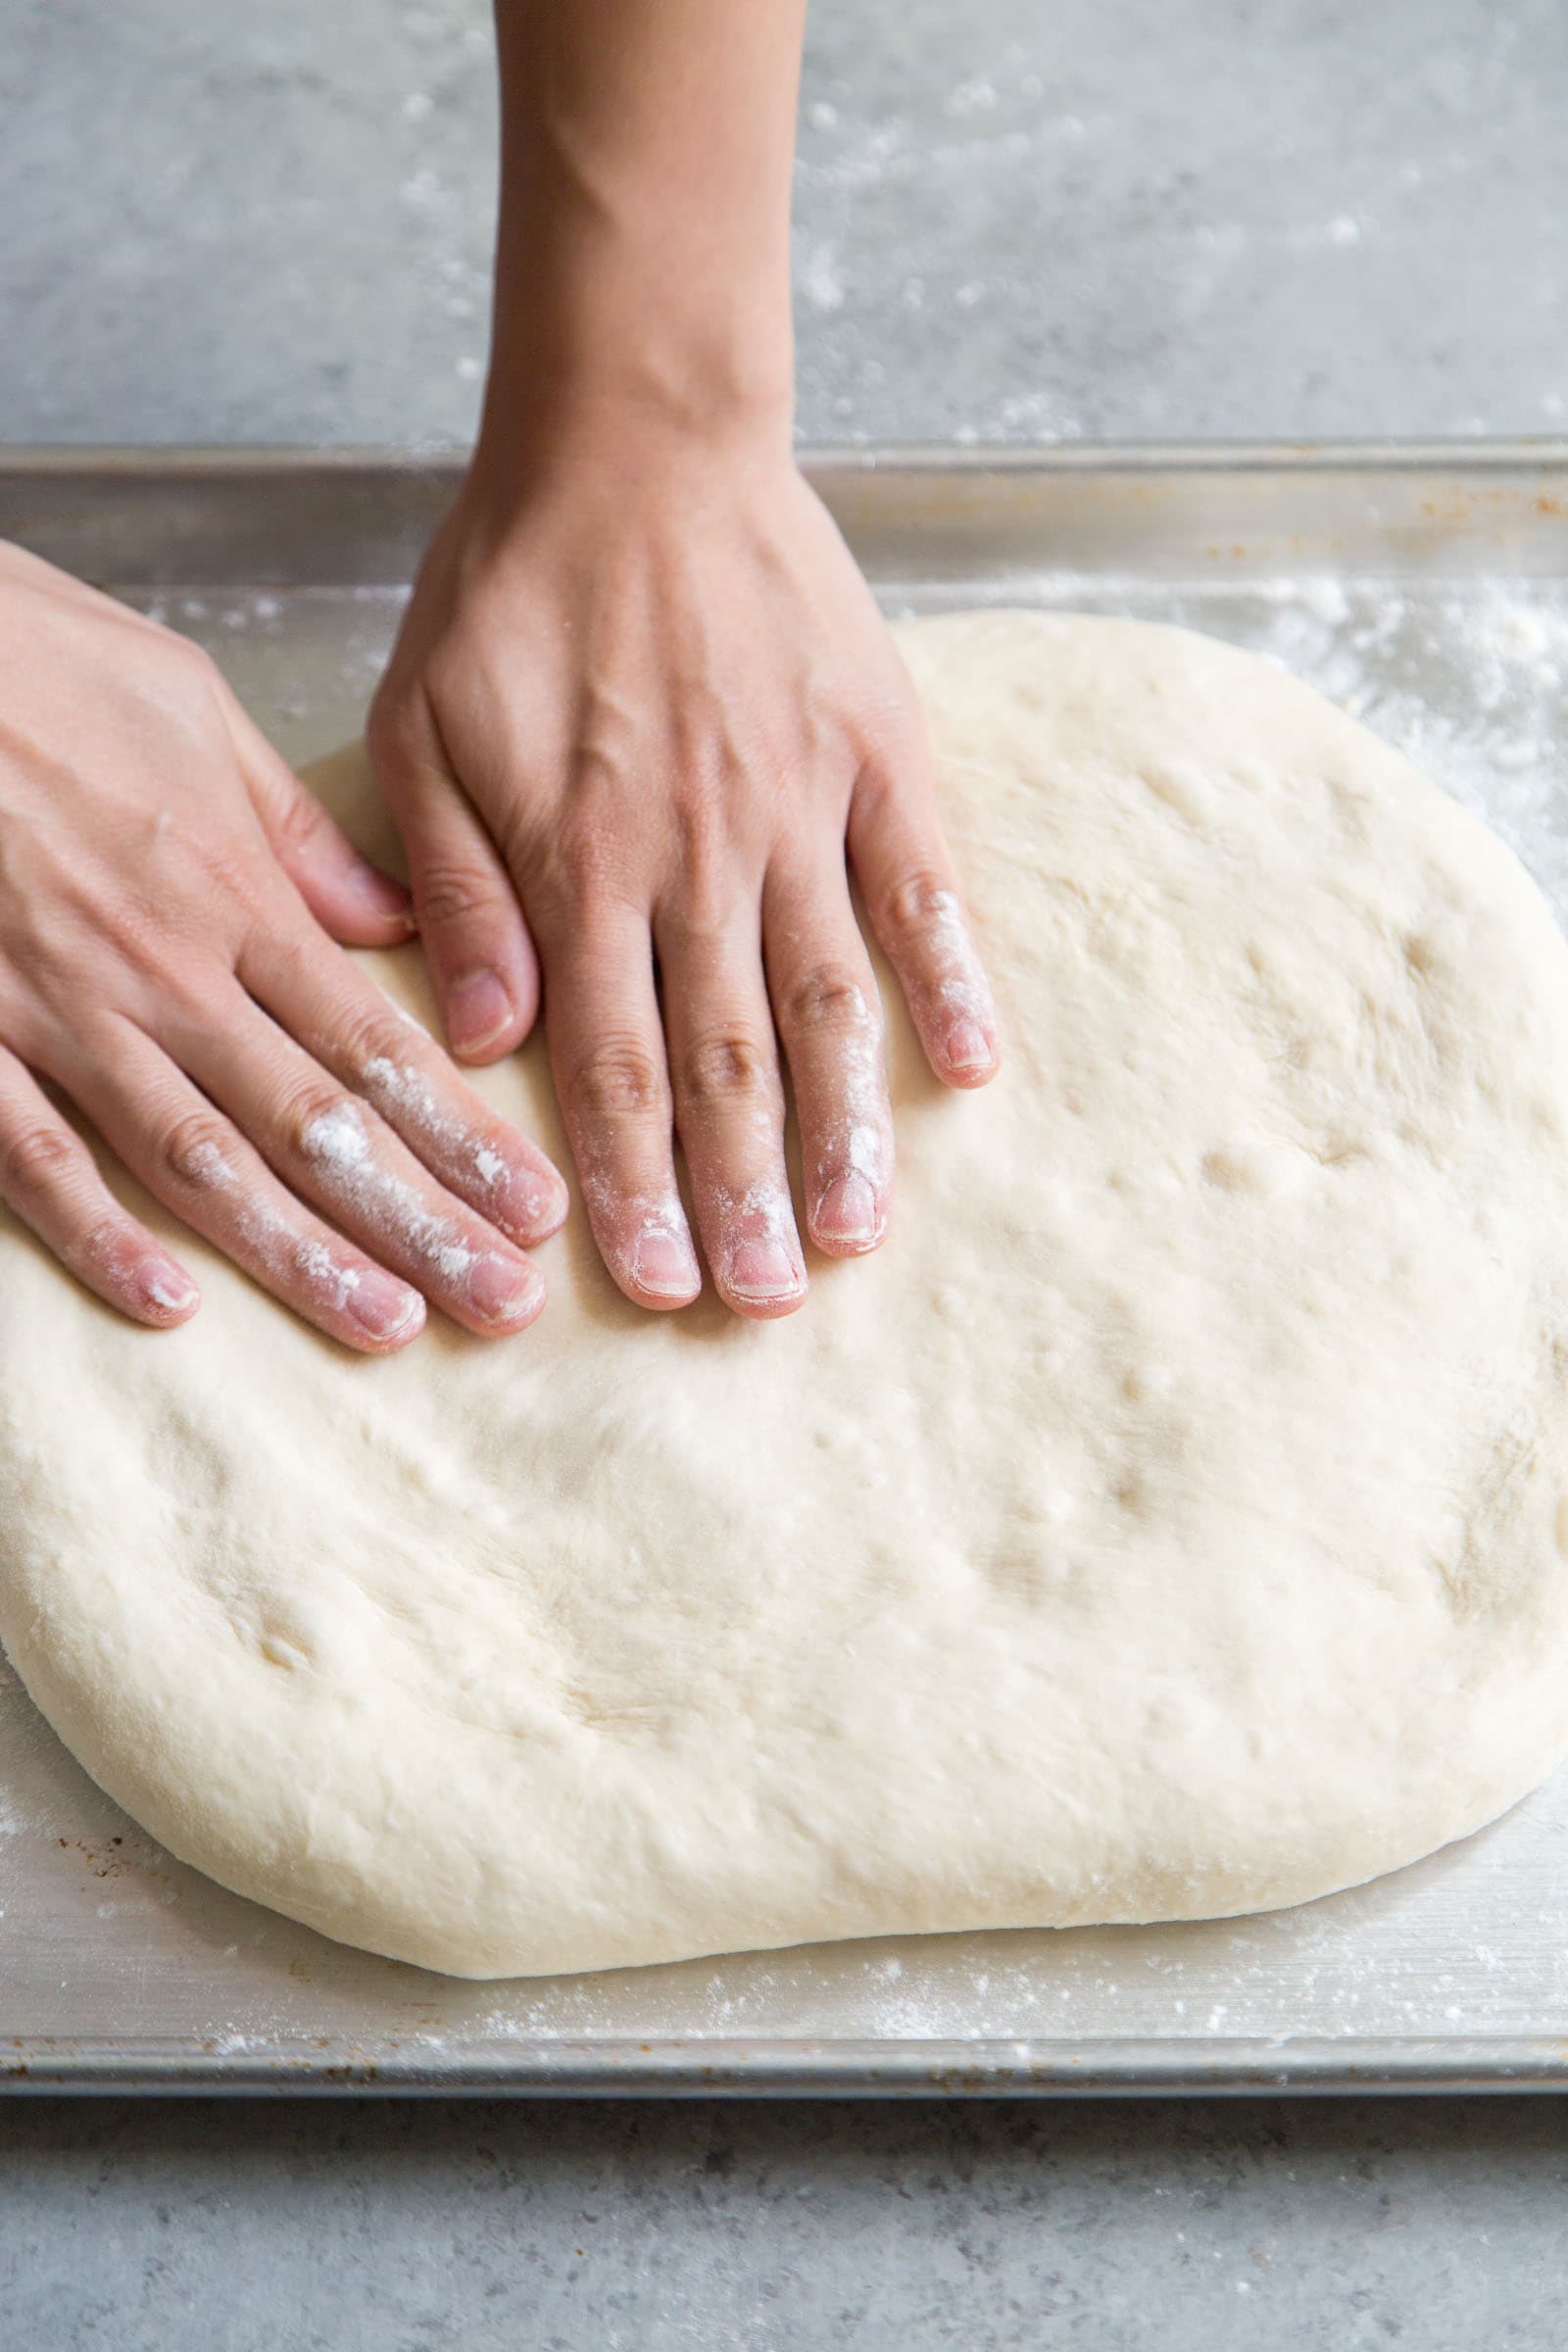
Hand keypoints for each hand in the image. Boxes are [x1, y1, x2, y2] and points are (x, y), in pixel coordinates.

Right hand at [0, 543, 565, 1349]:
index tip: (531, 1206)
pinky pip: (34, 1158)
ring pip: (199, 1162)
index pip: (375, 1044)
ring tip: (385, 1324)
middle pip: (316, 1126)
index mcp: (232, 892)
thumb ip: (293, 828)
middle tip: (499, 1302)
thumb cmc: (29, 655)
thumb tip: (389, 916)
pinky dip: (97, 1236)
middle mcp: (162, 971)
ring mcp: (59, 1013)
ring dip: (297, 1254)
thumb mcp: (189, 703)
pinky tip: (170, 1303)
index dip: (462, 1136)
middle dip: (418, 1222)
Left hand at [368, 432, 997, 1319]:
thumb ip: (456, 885)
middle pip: (725, 1062)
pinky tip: (972, 1071)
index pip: (611, 1062)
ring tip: (854, 1236)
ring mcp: (799, 808)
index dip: (635, 1184)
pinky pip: (922, 888)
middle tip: (759, 1304)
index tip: (655, 1285)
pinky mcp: (876, 755)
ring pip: (827, 1002)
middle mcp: (698, 856)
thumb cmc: (514, 584)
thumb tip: (486, 1037)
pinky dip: (952, 980)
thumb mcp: (421, 723)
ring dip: (842, 1130)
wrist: (636, 437)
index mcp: (582, 863)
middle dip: (738, 1197)